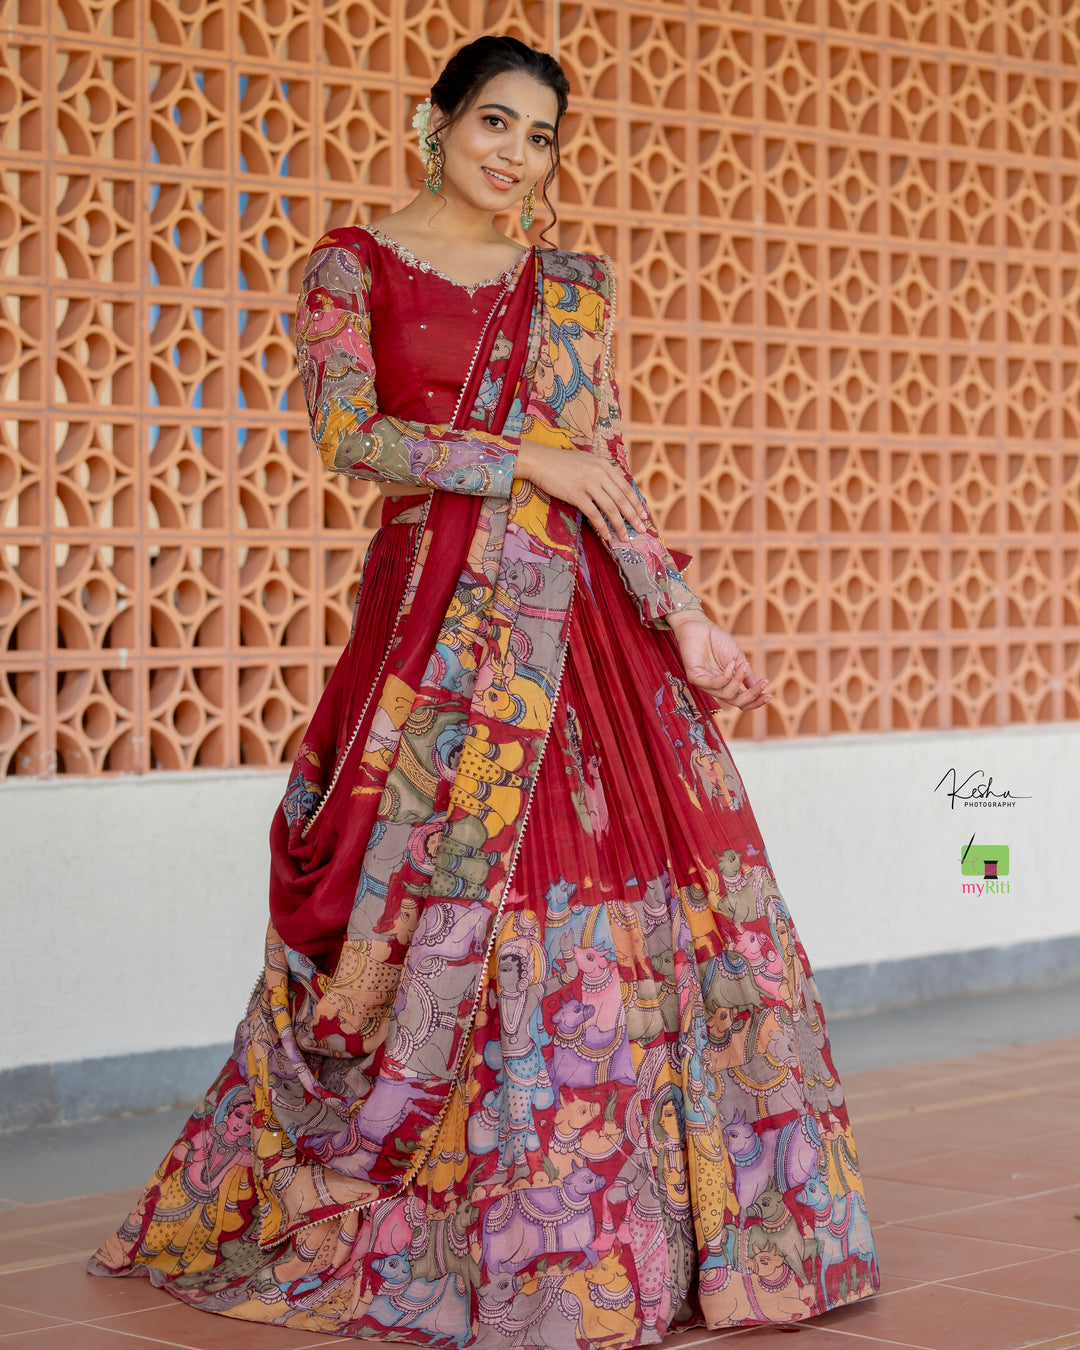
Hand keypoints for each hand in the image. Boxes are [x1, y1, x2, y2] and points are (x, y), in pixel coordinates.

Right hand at [514, 440, 646, 542]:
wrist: (540, 460)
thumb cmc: (562, 463)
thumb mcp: (587, 462)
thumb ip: (602, 473)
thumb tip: (614, 490)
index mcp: (605, 465)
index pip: (626, 487)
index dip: (636, 503)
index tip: (643, 515)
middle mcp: (600, 473)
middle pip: (622, 499)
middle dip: (634, 517)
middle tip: (642, 530)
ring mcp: (588, 483)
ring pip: (611, 508)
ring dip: (620, 526)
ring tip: (625, 537)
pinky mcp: (576, 494)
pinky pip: (594, 514)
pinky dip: (602, 527)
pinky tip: (607, 535)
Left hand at [666, 614, 771, 711]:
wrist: (699, 626)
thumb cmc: (717, 641)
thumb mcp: (738, 659)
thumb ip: (746, 676)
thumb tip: (762, 690)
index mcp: (726, 684)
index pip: (740, 701)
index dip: (755, 702)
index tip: (770, 696)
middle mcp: (715, 687)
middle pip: (735, 702)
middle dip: (751, 695)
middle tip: (763, 685)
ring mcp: (704, 683)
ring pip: (726, 694)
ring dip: (738, 680)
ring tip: (744, 665)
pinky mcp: (694, 678)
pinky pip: (713, 684)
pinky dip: (726, 676)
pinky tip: (731, 663)